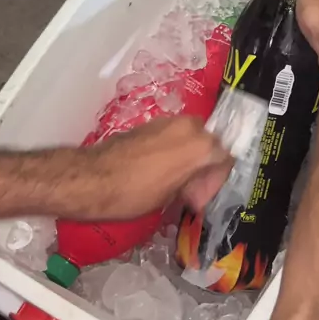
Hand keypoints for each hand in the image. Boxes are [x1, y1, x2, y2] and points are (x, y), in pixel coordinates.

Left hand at [84, 116, 231, 219]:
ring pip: (191, 139)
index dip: (216, 181)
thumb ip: (192, 185)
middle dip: (203, 167)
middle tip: (189, 192)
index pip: (225, 159)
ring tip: (174, 183)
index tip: (200, 198)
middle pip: (209, 145)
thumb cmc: (135, 194)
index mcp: (201, 146)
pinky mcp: (150, 123)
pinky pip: (173, 136)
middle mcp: (190, 126)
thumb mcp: (172, 196)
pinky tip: (160, 172)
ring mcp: (169, 121)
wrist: (93, 178)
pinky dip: (173, 151)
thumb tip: (192, 188)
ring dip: (189, 159)